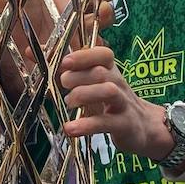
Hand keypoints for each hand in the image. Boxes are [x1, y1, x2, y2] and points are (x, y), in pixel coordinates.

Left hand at [0, 0, 115, 98]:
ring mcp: (83, 28)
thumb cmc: (17, 29)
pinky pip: (97, 44)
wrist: (23, 62)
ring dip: (104, 13)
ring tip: (89, 17)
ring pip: (107, 14)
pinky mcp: (85, 49)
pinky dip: (86, 45)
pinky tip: (72, 50)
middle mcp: (75, 7)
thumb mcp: (0, 11)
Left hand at [59, 46, 174, 162]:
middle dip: (77, 76)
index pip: (104, 55)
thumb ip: (74, 72)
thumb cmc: (113, 102)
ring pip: (108, 91)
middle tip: (63, 85)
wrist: (146, 127)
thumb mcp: (97, 84)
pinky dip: (86, 125)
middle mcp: (119, 84)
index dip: (83, 56)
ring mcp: (124, 104)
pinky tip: (70, 128)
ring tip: (69, 102)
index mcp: (112, 71)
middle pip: (100, 72)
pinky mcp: (125, 125)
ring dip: (83, 94)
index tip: (65, 62)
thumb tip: (39, 57)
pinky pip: (106, 123)